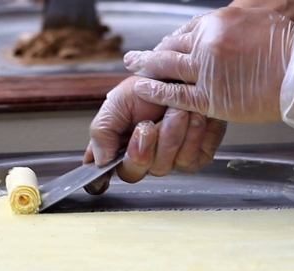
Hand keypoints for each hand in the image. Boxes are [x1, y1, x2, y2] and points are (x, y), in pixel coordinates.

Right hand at [83, 76, 225, 194]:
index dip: (104, 173)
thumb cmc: (153, 83)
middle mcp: (141, 158)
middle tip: (149, 122)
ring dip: (170, 135)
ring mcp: (167, 161)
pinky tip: (193, 118)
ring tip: (176, 110)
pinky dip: (192, 136)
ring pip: (162, 167)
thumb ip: (102, 130)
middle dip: (143, 145)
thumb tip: (99, 160)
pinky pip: (189, 161)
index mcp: (118, 145)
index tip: (112, 158)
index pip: (104, 171)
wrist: (186, 74)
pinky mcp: (193, 159)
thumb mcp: (119, 100)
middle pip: (134, 172)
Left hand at [124, 7, 293, 123]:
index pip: (184, 32)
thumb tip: (218, 32)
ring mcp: (206, 71)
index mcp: (217, 23)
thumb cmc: (287, 45)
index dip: (169, 41)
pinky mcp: (211, 97)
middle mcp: (206, 44)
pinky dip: (157, 91)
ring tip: (132, 69)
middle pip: (170, 47)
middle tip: (133, 57)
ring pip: (167, 67)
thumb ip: (229, 28)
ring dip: (146, 68)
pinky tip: (142, 89)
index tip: (161, 47)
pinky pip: (177, 94)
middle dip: (149, 54)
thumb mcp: (254, 21)